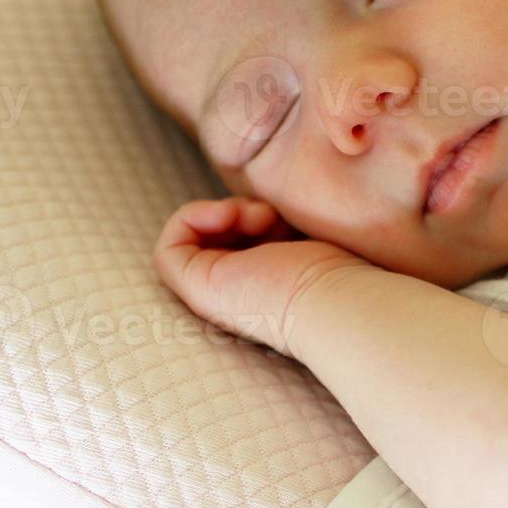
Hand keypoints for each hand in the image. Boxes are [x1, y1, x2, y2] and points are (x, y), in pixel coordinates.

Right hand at [153, 196, 374, 358]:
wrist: (338, 301)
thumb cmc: (339, 275)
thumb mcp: (308, 240)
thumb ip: (285, 228)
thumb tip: (269, 205)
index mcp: (263, 289)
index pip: (239, 242)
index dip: (251, 215)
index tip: (280, 215)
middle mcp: (235, 297)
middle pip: (217, 237)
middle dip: (240, 211)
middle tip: (272, 215)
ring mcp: (214, 296)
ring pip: (195, 240)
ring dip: (225, 212)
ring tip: (262, 217)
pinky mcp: (198, 289)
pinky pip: (168, 247)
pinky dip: (192, 217)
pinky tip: (230, 214)